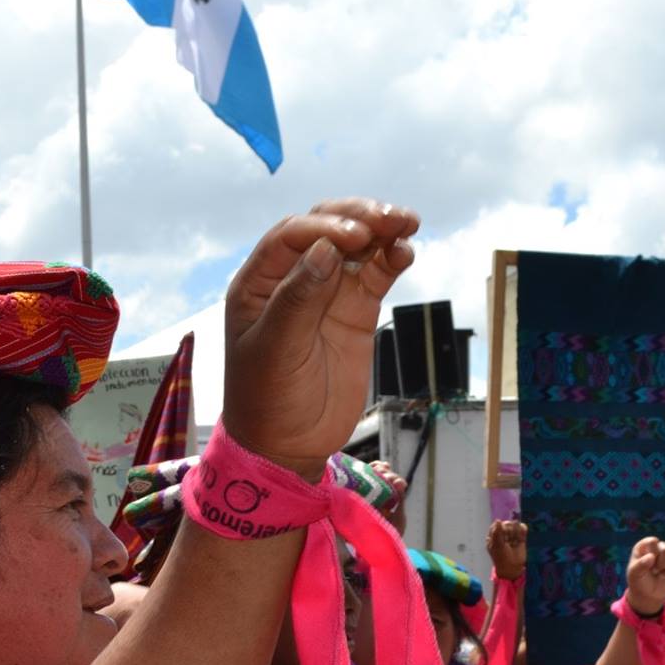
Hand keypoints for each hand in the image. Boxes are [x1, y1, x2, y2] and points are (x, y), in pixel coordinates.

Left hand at [222, 200, 418, 477]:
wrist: (289, 446)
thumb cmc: (267, 400)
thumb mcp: (275, 351)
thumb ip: (298, 299)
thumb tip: (325, 249)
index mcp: (258, 283)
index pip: (290, 236)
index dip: (323, 227)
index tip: (354, 237)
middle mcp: (292, 279)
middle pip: (326, 229)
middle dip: (357, 218)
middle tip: (387, 220)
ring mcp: (327, 292)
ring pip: (356, 246)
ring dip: (381, 230)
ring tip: (406, 225)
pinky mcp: (355, 310)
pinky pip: (375, 273)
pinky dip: (391, 258)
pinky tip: (405, 252)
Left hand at [487, 521, 527, 581]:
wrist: (512, 568)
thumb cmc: (501, 557)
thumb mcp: (497, 545)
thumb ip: (497, 532)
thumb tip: (498, 520)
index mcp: (494, 536)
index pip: (497, 525)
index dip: (500, 529)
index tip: (502, 536)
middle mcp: (503, 534)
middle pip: (507, 524)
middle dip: (508, 531)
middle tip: (508, 541)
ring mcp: (512, 536)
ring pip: (515, 526)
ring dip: (515, 532)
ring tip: (514, 541)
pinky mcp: (521, 538)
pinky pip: (522, 529)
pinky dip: (522, 529)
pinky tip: (521, 534)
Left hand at [623, 536, 664, 614]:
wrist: (648, 594)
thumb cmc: (638, 582)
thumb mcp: (634, 575)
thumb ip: (640, 565)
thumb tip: (652, 556)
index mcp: (644, 546)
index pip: (652, 541)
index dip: (653, 554)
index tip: (649, 566)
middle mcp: (658, 547)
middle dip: (661, 564)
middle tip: (655, 572)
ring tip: (662, 575)